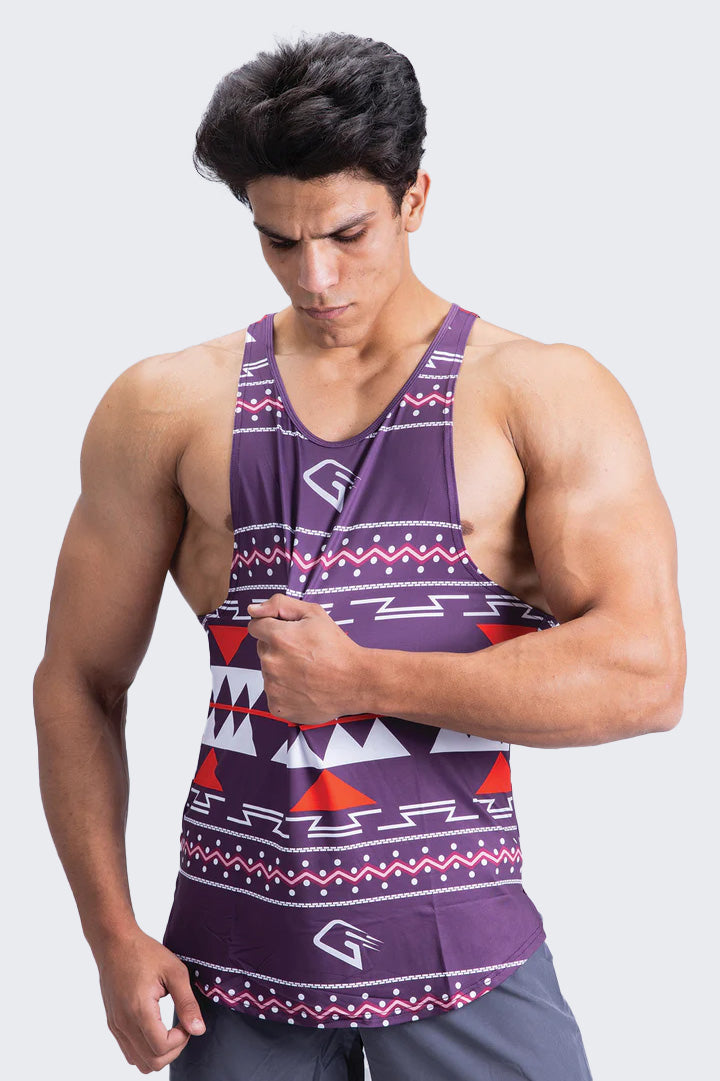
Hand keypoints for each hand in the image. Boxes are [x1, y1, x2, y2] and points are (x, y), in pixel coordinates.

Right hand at [96, 927, 205, 1073]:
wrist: (115, 943)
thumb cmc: (144, 952)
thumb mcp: (174, 971)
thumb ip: (187, 1003)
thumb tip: (199, 1029)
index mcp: (139, 1010)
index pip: (161, 1048)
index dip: (181, 1040)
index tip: (187, 1022)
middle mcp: (124, 1023)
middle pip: (151, 1062)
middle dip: (173, 1050)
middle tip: (182, 1027)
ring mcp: (116, 1026)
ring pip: (139, 1062)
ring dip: (159, 1053)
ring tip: (169, 1029)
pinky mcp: (113, 1024)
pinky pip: (129, 1052)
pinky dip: (145, 1049)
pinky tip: (156, 1027)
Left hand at [246, 593, 367, 725]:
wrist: (356, 682)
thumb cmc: (337, 648)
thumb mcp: (314, 613)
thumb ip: (279, 604)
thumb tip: (253, 610)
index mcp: (278, 638)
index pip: (256, 626)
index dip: (272, 626)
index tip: (287, 633)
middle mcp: (272, 663)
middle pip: (263, 649)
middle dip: (278, 648)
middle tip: (303, 652)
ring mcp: (273, 687)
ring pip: (268, 672)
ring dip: (281, 670)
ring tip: (306, 671)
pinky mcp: (278, 706)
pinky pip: (273, 694)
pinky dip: (285, 691)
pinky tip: (303, 687)